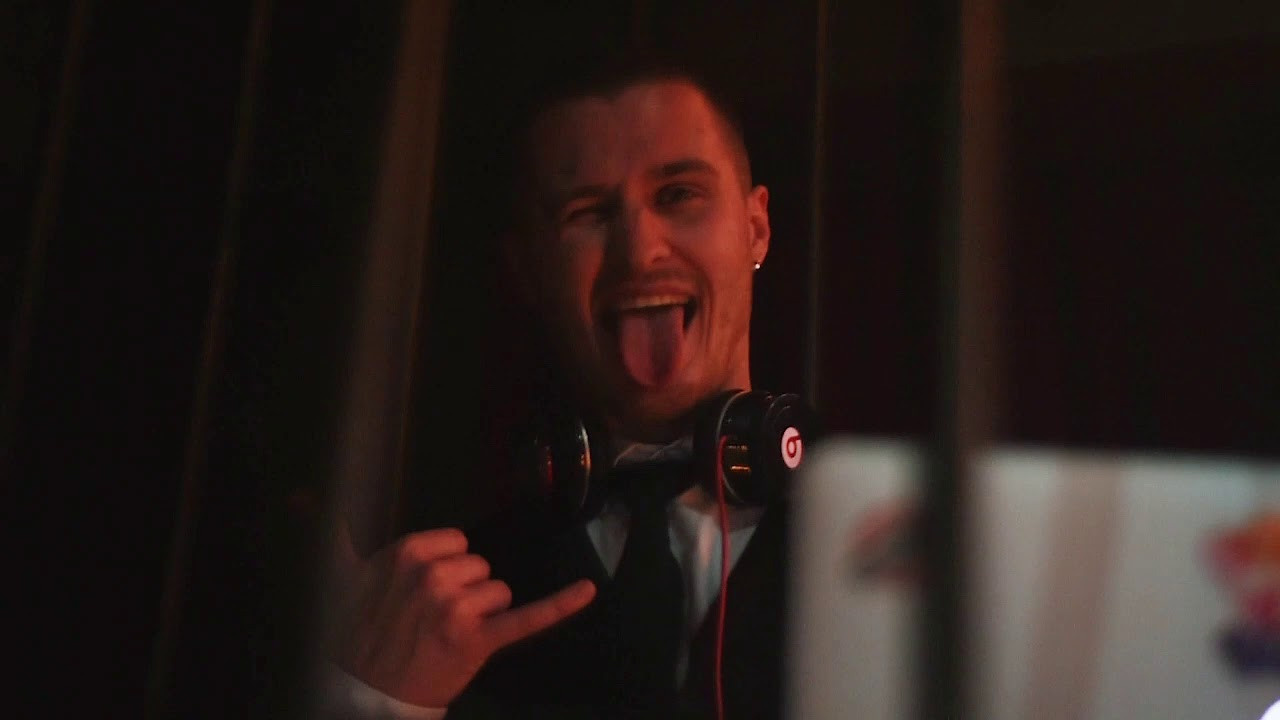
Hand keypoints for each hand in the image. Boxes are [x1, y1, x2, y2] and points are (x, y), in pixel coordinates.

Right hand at [328, 520, 595, 707]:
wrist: (367, 694)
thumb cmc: (362, 636)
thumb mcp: (342, 581)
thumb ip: (333, 537)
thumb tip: (300, 496)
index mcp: (407, 555)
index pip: (458, 544)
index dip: (448, 569)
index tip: (423, 593)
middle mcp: (433, 577)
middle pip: (481, 568)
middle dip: (466, 592)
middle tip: (432, 620)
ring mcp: (458, 610)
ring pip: (499, 593)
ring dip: (482, 614)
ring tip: (449, 636)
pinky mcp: (482, 641)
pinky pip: (528, 617)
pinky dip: (560, 604)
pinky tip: (587, 592)